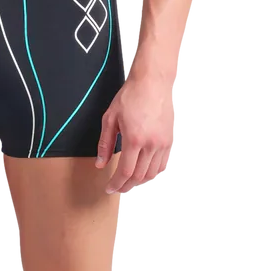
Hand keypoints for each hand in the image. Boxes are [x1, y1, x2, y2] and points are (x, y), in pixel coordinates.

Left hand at [95, 72, 176, 193]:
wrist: (154, 81)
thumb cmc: (132, 96)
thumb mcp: (110, 118)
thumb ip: (105, 144)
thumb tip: (100, 163)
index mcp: (135, 139)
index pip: (125, 172)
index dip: (116, 184)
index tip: (110, 189)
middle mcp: (152, 144)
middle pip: (139, 176)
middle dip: (127, 186)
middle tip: (118, 189)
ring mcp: (164, 143)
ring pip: (153, 173)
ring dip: (140, 182)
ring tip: (130, 183)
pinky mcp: (171, 140)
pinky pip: (164, 165)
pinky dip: (154, 173)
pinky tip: (145, 173)